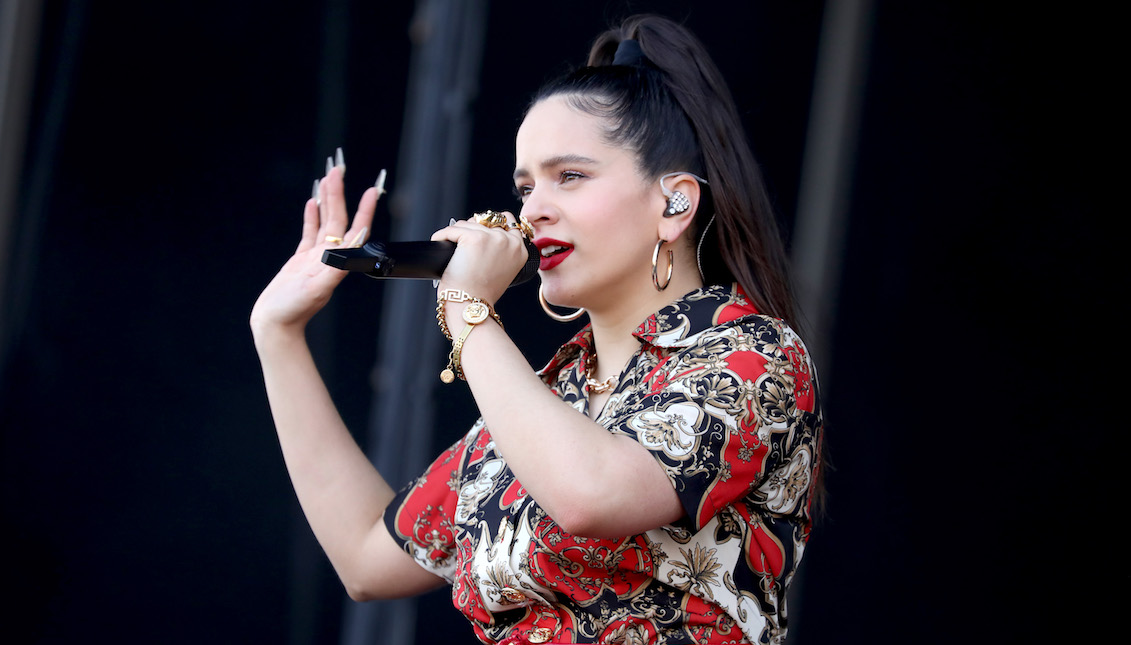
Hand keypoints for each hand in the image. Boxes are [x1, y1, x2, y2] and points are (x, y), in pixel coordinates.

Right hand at [250, 163, 378, 339]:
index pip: (355, 230)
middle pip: (338, 219)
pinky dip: (311, 217)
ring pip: (324, 222)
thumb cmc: (294, 310)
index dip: (364, 210)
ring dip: (326, 201)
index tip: (371, 191)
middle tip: (339, 170)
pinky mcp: (300, 261)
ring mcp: (315, 258)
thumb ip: (335, 269)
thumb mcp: (317, 289)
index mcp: (338, 262)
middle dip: (339, 195)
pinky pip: (309, 233)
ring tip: (328, 178)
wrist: (275, 324)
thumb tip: (351, 251)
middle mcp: (330, 257)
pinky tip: (311, 202)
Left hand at [429, 211, 529, 306]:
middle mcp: (510, 241)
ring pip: (468, 223)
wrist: (471, 305)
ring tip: (452, 247)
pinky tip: (439, 242)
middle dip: (473, 227)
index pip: (508, 221)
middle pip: (487, 219)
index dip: (491, 225)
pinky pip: (453, 228)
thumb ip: (502, 250)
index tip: (478, 234)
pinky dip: (442, 235)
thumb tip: (484, 229)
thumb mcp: (503, 270)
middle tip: (462, 243)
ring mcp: (493, 238)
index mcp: (520, 250)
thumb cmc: (482, 293)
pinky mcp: (474, 237)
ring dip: (457, 233)